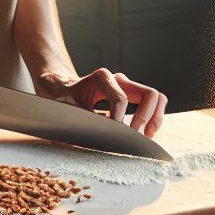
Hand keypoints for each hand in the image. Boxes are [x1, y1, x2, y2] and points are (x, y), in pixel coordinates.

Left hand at [33, 68, 168, 136]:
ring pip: (156, 98)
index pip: (121, 100)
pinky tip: (143, 133)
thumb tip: (101, 136)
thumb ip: (82, 120)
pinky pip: (151, 104)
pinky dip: (152, 118)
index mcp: (102, 78)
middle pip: (150, 94)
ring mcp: (127, 87)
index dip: (119, 121)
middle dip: (146, 118)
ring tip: (146, 136)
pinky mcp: (130, 96)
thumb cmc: (59, 97)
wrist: (58, 87)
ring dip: (155, 118)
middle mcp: (119, 79)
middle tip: (135, 136)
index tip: (112, 136)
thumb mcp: (65, 109)